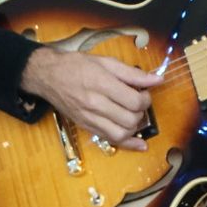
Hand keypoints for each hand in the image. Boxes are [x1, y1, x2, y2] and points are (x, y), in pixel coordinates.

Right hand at [21, 46, 161, 150]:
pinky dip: (128, 143)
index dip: (146, 98)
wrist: (49, 76)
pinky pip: (111, 140)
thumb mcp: (106, 62)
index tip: (144, 93)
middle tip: (138, 102)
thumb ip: (133, 73)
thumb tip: (157, 80)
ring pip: (121, 133)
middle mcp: (95, 104)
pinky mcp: (86, 127)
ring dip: (134, 126)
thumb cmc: (77, 65)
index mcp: (101, 84)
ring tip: (132, 114)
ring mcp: (89, 118)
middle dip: (141, 112)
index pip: (134, 101)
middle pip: (130, 119)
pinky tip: (140, 144)